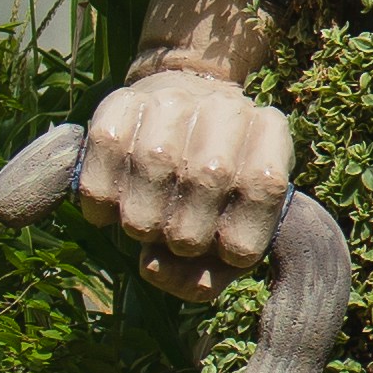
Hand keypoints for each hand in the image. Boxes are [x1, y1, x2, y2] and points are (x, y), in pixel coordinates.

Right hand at [74, 64, 294, 306]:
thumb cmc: (216, 190)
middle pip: (203, 183)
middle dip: (183, 237)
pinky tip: (112, 208)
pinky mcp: (121, 101)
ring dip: (141, 222)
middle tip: (176, 239)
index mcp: (270, 135)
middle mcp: (227, 109)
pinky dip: (101, 202)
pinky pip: (104, 158)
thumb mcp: (236, 227)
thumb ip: (213, 271)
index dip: (236, 242)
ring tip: (146, 225)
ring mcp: (174, 100)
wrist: (185, 110)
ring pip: (153, 169)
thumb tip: (158, 272)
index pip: (259, 200)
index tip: (225, 250)